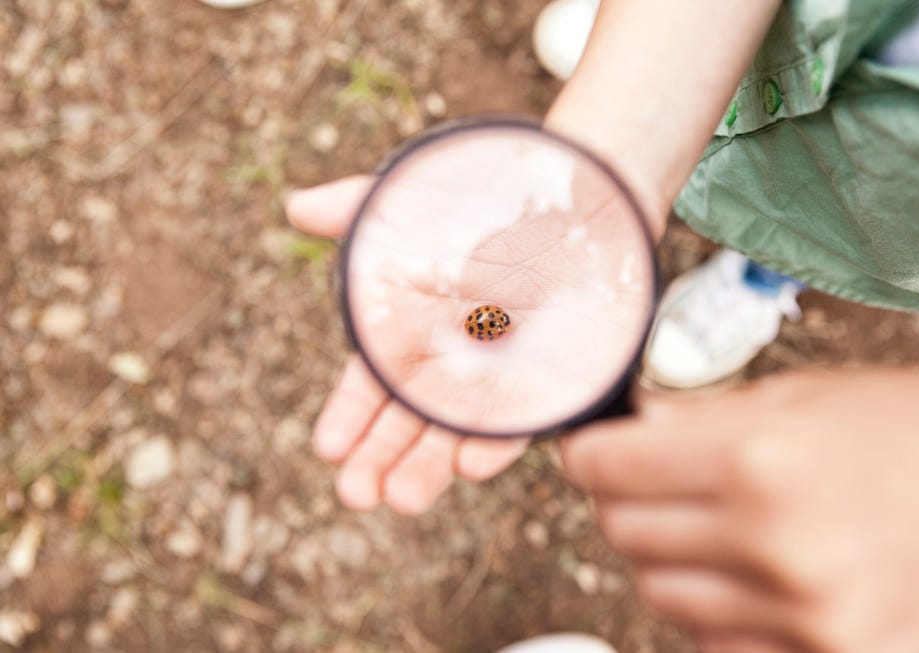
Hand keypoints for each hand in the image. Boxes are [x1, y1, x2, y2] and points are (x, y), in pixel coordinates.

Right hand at [287, 178, 527, 513]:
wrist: (571, 195)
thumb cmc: (484, 199)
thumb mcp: (412, 205)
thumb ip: (355, 209)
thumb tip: (294, 206)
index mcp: (410, 333)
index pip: (371, 387)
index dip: (349, 417)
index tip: (327, 448)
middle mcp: (448, 363)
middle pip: (407, 424)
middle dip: (380, 461)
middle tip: (358, 495)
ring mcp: (496, 377)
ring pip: (456, 433)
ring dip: (429, 468)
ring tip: (403, 500)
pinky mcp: (545, 381)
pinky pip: (520, 419)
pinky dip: (496, 443)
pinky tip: (473, 465)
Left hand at [561, 369, 918, 652]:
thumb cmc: (903, 427)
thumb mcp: (796, 396)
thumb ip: (697, 420)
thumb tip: (623, 433)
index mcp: (757, 456)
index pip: (609, 466)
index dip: (586, 454)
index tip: (588, 451)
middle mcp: (771, 542)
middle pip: (621, 532)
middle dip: (622, 500)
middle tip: (649, 481)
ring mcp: (801, 614)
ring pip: (656, 592)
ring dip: (664, 556)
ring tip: (709, 525)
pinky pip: (712, 642)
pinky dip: (711, 608)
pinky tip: (748, 571)